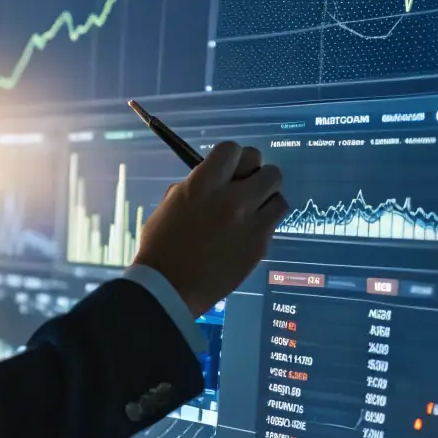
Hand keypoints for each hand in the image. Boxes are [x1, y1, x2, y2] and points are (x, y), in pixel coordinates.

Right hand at [132, 142, 286, 318]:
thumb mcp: (170, 205)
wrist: (170, 287)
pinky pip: (275, 219)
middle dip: (254, 174)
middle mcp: (230, 198)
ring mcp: (249, 221)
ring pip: (277, 192)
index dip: (232, 157)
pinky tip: (252, 228)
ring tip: (252, 208)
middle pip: (264, 167)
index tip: (229, 168)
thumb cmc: (161, 246)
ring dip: (266, 196)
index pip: (232, 149)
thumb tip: (213, 180)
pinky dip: (266, 219)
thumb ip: (193, 187)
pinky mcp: (260, 243)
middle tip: (244, 187)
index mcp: (202, 185)